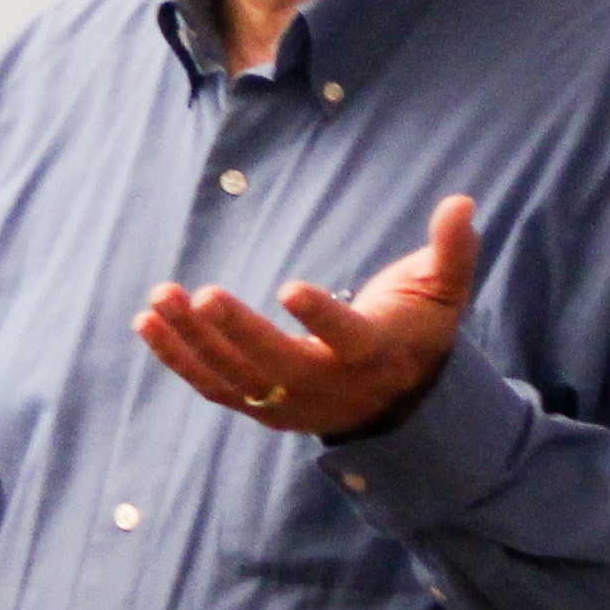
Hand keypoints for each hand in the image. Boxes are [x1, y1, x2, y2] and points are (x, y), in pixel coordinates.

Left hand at [135, 194, 480, 437]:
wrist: (397, 403)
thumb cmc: (417, 331)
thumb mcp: (444, 292)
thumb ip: (452, 250)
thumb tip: (461, 202)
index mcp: (373, 354)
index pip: (348, 338)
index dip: (322, 317)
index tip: (290, 287)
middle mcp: (327, 386)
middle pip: (277, 365)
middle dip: (237, 332)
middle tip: (200, 294)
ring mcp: (288, 402)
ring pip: (235, 378)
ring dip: (192, 341)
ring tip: (159, 297)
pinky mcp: (259, 407)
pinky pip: (212, 386)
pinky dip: (177, 358)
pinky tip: (147, 321)